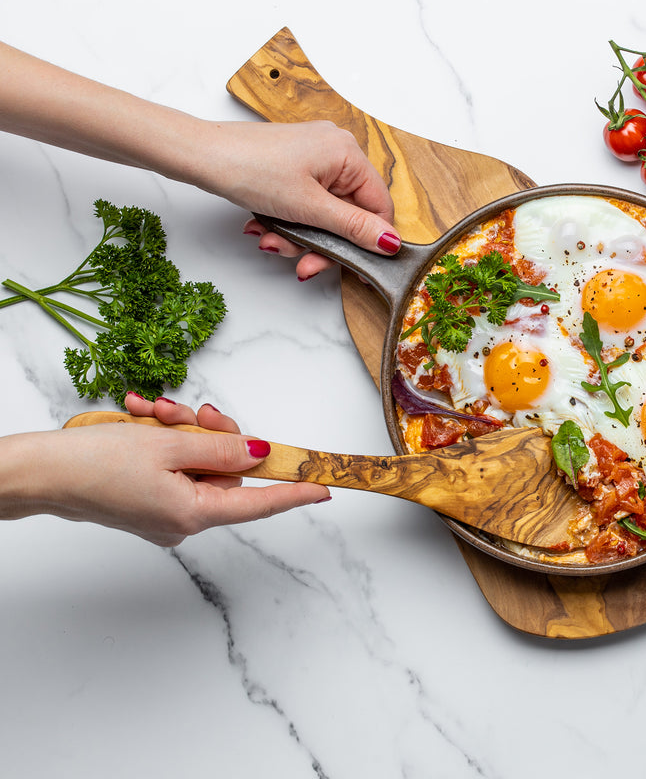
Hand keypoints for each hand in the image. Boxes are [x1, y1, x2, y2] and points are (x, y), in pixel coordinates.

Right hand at [0, 395, 329, 545]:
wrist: (38, 473)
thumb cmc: (94, 463)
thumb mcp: (168, 446)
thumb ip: (221, 448)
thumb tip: (260, 454)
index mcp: (195, 512)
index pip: (259, 503)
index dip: (293, 492)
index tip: (323, 487)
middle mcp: (184, 518)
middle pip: (225, 469)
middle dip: (210, 431)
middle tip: (190, 410)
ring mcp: (164, 511)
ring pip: (196, 460)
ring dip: (180, 429)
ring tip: (152, 410)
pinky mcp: (147, 498)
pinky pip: (172, 464)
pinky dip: (162, 439)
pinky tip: (141, 416)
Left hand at [195, 120, 400, 278]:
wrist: (200, 155)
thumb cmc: (251, 169)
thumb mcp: (309, 208)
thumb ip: (353, 227)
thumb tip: (391, 243)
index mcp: (347, 153)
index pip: (378, 206)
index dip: (371, 242)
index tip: (358, 271)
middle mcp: (335, 151)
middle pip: (348, 215)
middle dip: (322, 244)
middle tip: (304, 265)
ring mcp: (313, 159)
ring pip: (324, 216)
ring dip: (300, 238)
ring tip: (271, 240)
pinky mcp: (294, 167)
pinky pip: (305, 206)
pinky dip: (289, 223)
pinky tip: (265, 227)